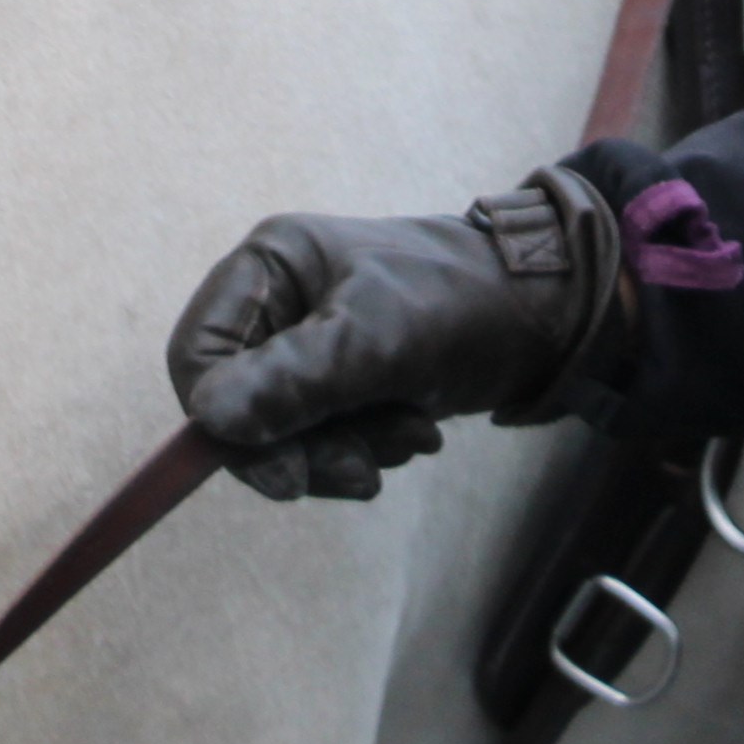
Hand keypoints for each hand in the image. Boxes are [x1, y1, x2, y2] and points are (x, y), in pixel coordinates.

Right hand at [165, 167, 619, 499]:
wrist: (545, 311)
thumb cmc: (460, 303)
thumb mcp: (377, 341)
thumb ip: (296, 380)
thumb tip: (212, 421)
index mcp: (269, 266)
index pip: (198, 355)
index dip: (223, 423)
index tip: (283, 477)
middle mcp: (278, 302)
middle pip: (238, 405)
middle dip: (301, 448)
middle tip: (362, 472)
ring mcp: (309, 342)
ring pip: (281, 432)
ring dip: (341, 453)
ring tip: (409, 436)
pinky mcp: (341, 379)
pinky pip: (321, 438)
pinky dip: (363, 449)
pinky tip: (414, 432)